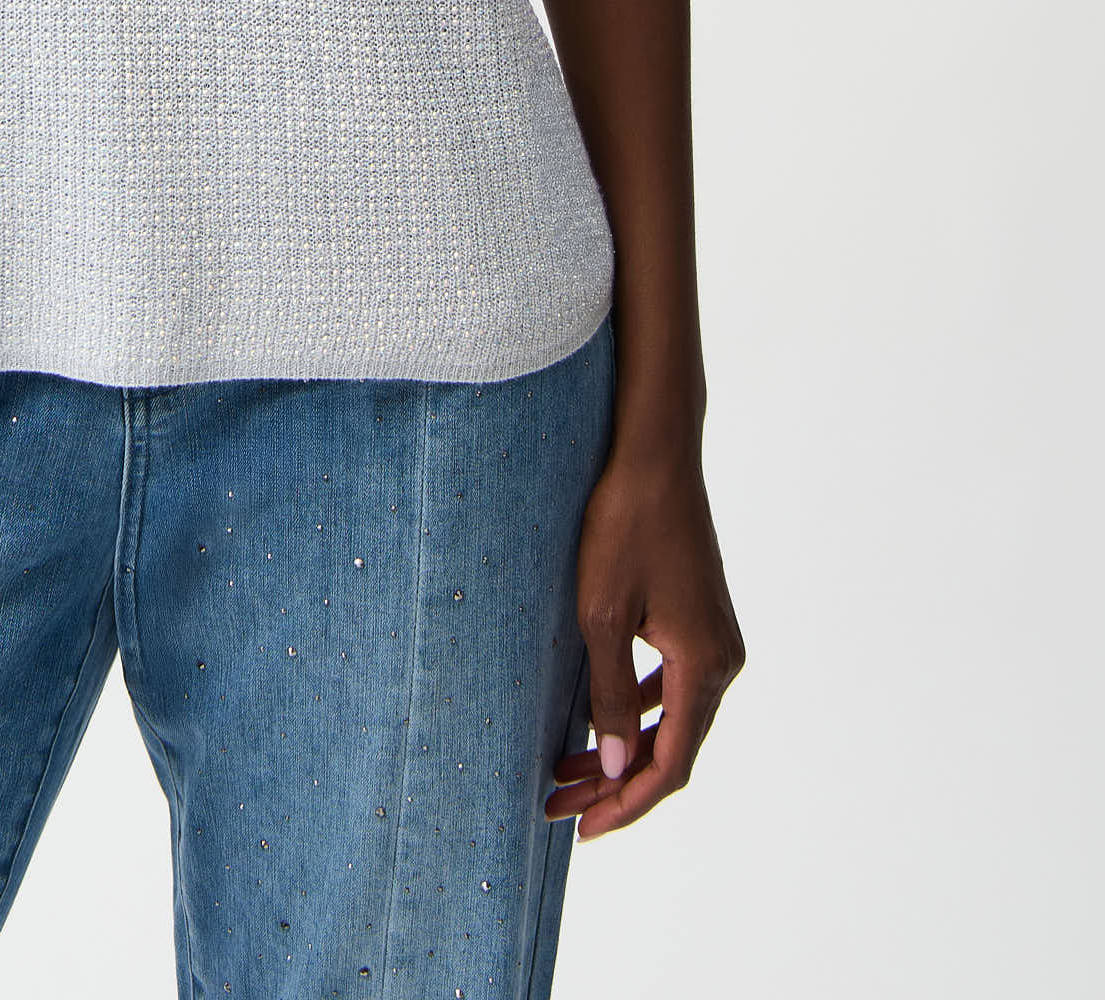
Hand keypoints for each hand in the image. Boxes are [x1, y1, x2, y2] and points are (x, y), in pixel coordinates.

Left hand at [546, 436, 743, 841]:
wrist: (654, 454)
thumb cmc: (624, 526)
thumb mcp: (604, 615)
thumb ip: (613, 697)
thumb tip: (619, 768)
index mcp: (705, 666)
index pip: (671, 764)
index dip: (627, 803)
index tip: (583, 827)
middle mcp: (722, 660)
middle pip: (673, 748)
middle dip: (616, 782)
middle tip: (559, 805)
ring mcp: (716, 638)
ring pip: (671, 718)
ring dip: (622, 748)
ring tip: (566, 769)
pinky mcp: (701, 619)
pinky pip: (672, 686)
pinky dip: (635, 711)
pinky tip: (597, 719)